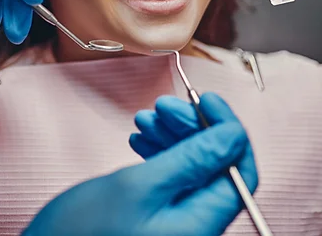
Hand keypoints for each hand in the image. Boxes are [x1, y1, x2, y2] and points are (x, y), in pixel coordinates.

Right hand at [23, 94, 257, 235]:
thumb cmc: (83, 232)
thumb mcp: (137, 187)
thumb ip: (190, 161)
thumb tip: (232, 136)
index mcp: (201, 223)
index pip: (238, 170)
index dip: (227, 130)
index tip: (205, 98)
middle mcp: (195, 226)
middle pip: (214, 166)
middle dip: (193, 128)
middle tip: (163, 104)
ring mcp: (176, 223)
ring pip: (191, 169)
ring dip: (173, 137)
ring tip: (145, 118)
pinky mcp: (156, 219)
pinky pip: (172, 180)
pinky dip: (159, 154)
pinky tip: (140, 139)